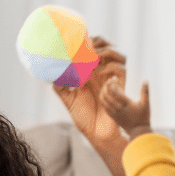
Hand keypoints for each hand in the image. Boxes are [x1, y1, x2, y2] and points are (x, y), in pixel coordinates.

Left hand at [53, 36, 128, 152]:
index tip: (77, 41)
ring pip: (118, 54)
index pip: (94, 49)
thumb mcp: (68, 100)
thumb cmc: (84, 118)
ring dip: (105, 52)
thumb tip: (53, 73)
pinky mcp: (120, 86)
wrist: (97, 134)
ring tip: (93, 58)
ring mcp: (112, 79)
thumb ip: (61, 87)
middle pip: (107, 47)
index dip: (89, 41)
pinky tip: (97, 73)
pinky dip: (109, 67)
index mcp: (91, 73)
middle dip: (98, 43)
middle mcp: (103, 73)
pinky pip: (121, 69)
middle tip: (87, 48)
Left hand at [99, 78, 151, 137]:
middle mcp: (118, 109)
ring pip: (104, 102)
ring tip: (105, 86)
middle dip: (107, 86)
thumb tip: (146, 81)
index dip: (113, 83)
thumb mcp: (146, 104)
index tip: (114, 78)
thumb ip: (145, 92)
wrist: (138, 132)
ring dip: (103, 92)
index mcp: (126, 104)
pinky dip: (103, 100)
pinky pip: (105, 107)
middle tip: (109, 80)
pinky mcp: (113, 117)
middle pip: (107, 95)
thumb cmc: (143, 117)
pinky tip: (105, 96)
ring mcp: (115, 113)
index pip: (115, 92)